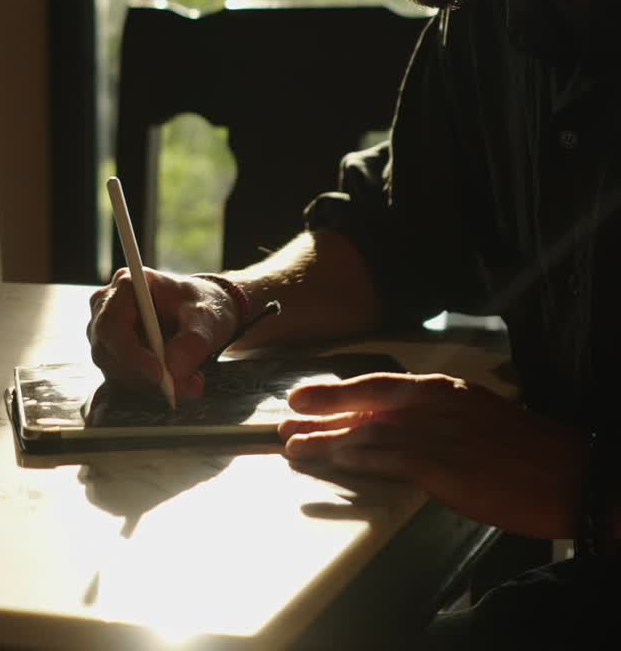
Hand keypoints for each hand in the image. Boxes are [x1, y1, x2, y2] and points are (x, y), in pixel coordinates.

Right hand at [87, 269, 238, 397]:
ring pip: (116, 371)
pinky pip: (125, 380)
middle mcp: (107, 308)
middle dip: (145, 376)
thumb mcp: (206, 318)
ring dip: (152, 385)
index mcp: (126, 285)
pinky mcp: (114, 356)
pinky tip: (179, 381)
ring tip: (191, 381)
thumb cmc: (201, 306)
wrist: (203, 316)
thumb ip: (193, 341)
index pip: (111, 324)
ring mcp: (107, 334)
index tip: (159, 373)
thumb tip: (172, 368)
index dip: (130, 353)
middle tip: (183, 385)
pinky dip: (152, 387)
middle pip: (108, 352)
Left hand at [280, 372, 584, 537]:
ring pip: (371, 431)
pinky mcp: (446, 466)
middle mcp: (438, 404)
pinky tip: (336, 462)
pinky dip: (359, 460)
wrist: (569, 473)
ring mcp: (440, 433)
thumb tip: (398, 426)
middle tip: (287, 412)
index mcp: (445, 390)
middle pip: (368, 398)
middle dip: (324, 405)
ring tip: (296, 446)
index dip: (340, 390)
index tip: (307, 393)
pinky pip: (392, 460)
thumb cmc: (526, 450)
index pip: (381, 384)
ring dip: (329, 439)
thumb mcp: (478, 416)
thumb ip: (437, 417)